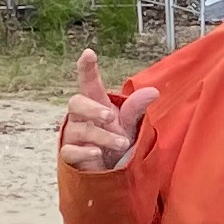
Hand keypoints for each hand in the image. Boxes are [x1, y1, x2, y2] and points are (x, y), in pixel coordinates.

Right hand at [58, 50, 157, 172]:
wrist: (108, 169)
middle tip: (110, 117)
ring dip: (103, 137)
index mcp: (95, 104)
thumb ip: (136, 108)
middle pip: (76, 103)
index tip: (88, 53)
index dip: (87, 68)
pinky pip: (70, 151)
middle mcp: (81, 117)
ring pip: (80, 130)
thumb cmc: (116, 140)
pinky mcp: (70, 155)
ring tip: (122, 143)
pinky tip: (97, 153)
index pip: (89, 83)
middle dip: (92, 109)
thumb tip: (153, 91)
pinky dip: (84, 152)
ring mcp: (73, 135)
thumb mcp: (129, 124)